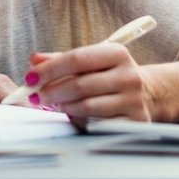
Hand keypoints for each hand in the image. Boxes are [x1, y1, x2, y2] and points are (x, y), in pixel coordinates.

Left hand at [26, 43, 155, 120]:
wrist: (148, 94)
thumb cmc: (110, 76)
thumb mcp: (91, 61)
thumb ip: (61, 59)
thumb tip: (34, 60)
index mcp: (117, 53)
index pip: (76, 59)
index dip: (49, 69)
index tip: (30, 78)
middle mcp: (128, 76)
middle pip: (79, 85)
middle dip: (51, 92)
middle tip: (35, 97)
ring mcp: (133, 101)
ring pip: (86, 107)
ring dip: (64, 107)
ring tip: (56, 105)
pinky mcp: (134, 122)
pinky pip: (97, 125)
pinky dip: (80, 122)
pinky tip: (75, 116)